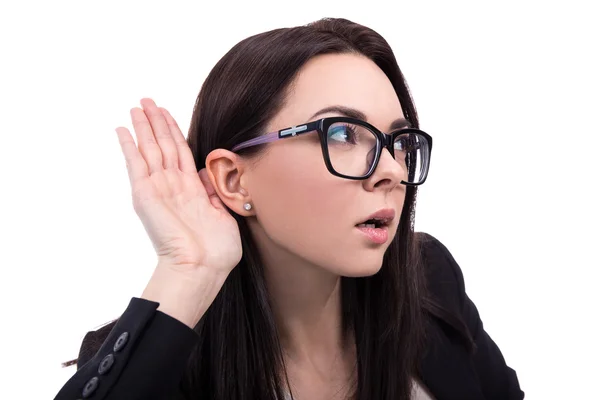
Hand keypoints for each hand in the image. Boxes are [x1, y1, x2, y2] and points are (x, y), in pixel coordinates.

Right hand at [115, 98, 241, 277]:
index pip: (181, 152)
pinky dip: (128, 146)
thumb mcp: (224, 213)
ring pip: (150, 148)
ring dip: (144, 126)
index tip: (167, 113)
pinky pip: (135, 164)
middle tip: (147, 100)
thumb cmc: (217, 249)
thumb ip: (214, 190)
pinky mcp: (145, 194)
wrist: (202, 267)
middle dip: (156, 121)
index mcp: (191, 189)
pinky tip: (122, 130)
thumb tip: (209, 172)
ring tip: (137, 106)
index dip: (174, 131)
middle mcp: (173, 185)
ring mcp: (158, 188)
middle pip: (163, 145)